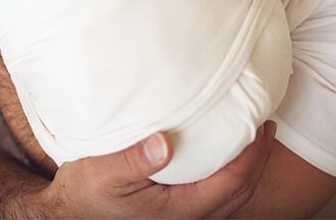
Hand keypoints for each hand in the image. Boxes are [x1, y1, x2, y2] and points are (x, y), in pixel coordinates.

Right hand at [31, 121, 277, 218]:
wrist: (70, 211)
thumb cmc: (85, 192)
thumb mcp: (103, 172)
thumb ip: (134, 159)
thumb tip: (165, 143)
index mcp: (179, 210)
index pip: (231, 184)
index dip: (250, 156)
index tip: (257, 125)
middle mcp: (188, 215)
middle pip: (240, 192)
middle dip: (258, 159)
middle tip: (266, 125)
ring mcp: (183, 213)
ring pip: (231, 195)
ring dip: (247, 166)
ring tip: (252, 136)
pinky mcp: (176, 207)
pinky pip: (216, 191)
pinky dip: (229, 171)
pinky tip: (223, 151)